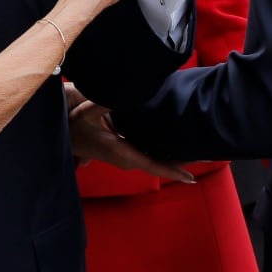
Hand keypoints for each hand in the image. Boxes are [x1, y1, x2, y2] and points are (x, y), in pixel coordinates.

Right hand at [64, 82, 193, 182]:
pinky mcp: (126, 151)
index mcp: (120, 152)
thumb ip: (104, 102)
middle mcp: (126, 158)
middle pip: (158, 164)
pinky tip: (177, 145)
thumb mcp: (87, 111)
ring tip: (198, 151)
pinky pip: (149, 155)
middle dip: (180, 163)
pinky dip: (164, 153)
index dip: (171, 171)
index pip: (150, 165)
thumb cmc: (75, 124)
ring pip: (155, 160)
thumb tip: (122, 94)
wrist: (65, 133)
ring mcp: (127, 156)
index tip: (190, 177)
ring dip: (174, 158)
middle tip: (206, 155)